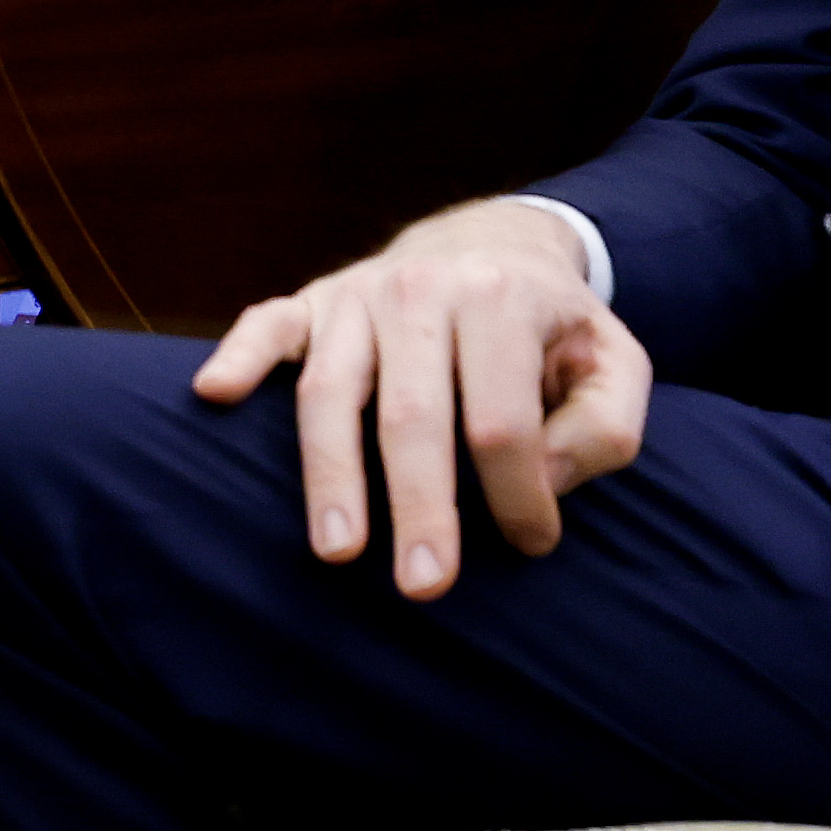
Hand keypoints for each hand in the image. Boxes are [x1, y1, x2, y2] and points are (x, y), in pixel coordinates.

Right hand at [192, 198, 647, 598]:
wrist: (490, 244)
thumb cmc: (552, 330)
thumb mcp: (616, 364)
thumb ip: (604, 428)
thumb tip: (543, 481)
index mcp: (501, 298)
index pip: (502, 421)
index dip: (517, 494)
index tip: (533, 545)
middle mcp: (421, 289)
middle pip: (414, 413)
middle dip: (418, 505)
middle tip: (426, 587)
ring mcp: (356, 293)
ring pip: (332, 390)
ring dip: (331, 472)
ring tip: (336, 550)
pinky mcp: (310, 300)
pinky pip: (266, 324)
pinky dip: (238, 356)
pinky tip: (214, 394)